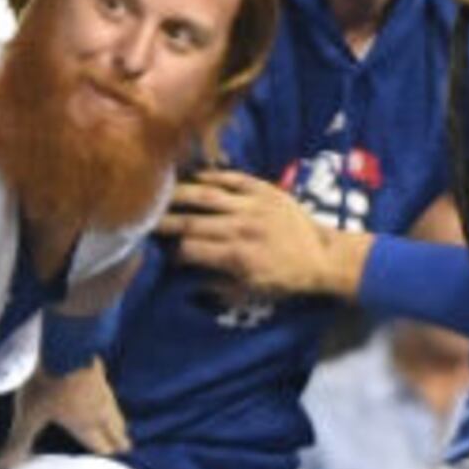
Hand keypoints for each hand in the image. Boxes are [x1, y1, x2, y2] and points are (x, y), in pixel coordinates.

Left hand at [15, 356, 128, 455]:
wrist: (65, 348)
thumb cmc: (47, 385)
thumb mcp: (28, 415)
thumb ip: (20, 440)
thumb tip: (7, 466)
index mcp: (85, 424)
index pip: (102, 445)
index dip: (106, 452)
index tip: (113, 457)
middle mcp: (100, 411)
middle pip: (116, 430)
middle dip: (119, 439)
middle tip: (125, 447)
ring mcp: (103, 390)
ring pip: (116, 411)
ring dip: (118, 420)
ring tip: (119, 425)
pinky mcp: (99, 373)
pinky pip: (108, 391)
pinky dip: (109, 399)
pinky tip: (105, 394)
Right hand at [159, 165, 357, 299]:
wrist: (327, 256)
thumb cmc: (286, 278)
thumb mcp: (252, 294)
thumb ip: (216, 288)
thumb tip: (185, 281)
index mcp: (237, 257)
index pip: (190, 250)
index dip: (171, 252)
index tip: (161, 253)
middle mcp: (241, 228)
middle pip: (191, 222)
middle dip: (163, 222)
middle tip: (141, 220)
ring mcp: (253, 206)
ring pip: (206, 195)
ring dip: (178, 194)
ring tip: (156, 192)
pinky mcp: (265, 190)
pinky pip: (232, 177)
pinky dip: (211, 174)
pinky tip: (192, 176)